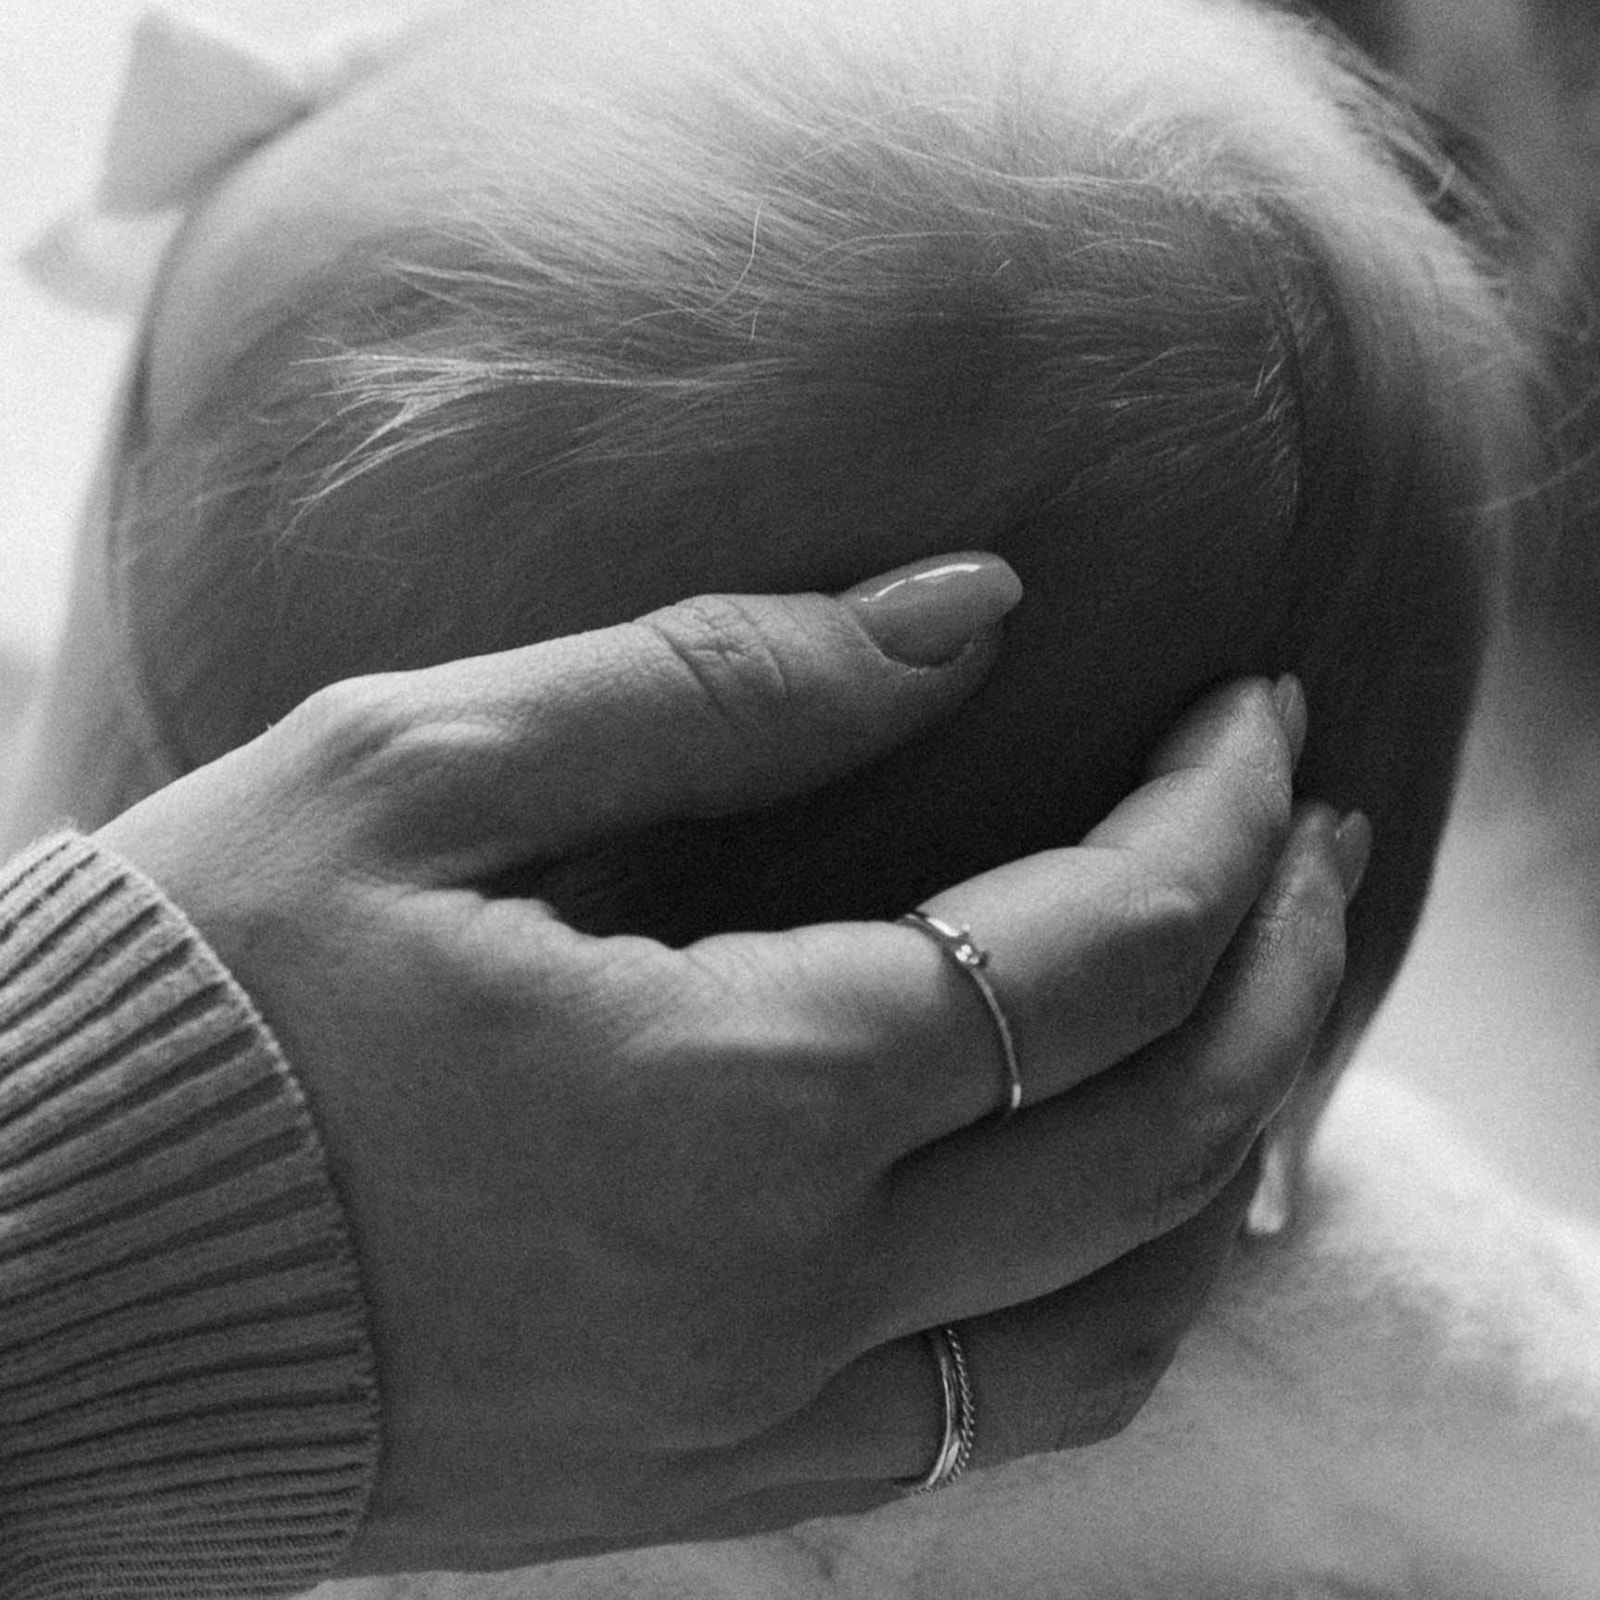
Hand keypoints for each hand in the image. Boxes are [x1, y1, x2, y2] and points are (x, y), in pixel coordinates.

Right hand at [97, 553, 1356, 1573]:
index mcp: (720, 1100)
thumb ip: (722, 682)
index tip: (1254, 715)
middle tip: (1310, 830)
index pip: (1090, 953)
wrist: (21, 1286)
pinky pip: (991, 1422)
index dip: (1211, 817)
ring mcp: (751, 1415)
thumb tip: (966, 609)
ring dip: (1227, 1150)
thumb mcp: (418, 767)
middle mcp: (778, 1294)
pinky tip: (1107, 1193)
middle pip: (1156, 1139)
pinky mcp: (700, 1478)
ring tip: (1261, 1005)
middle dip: (1277, 962)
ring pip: (1114, 1323)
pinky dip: (1103, 1297)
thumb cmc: (183, 1001)